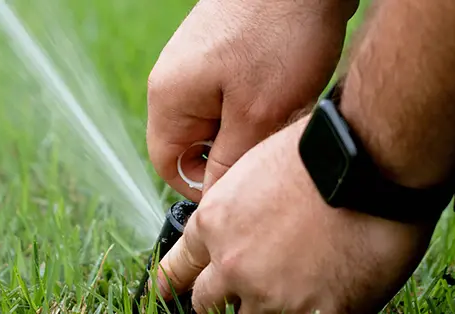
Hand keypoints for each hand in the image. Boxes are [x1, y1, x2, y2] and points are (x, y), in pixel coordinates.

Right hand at [146, 0, 356, 200]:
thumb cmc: (277, 36)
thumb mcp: (256, 115)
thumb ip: (228, 163)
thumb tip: (213, 199)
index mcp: (168, 98)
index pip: (169, 166)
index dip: (204, 186)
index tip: (245, 185)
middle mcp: (172, 79)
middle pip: (193, 141)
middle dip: (232, 150)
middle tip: (271, 142)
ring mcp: (194, 60)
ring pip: (216, 117)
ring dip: (248, 124)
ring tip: (283, 107)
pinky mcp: (219, 48)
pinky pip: (229, 92)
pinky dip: (256, 99)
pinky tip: (286, 84)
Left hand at [154, 117, 439, 312]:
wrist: (369, 163)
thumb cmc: (318, 152)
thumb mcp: (254, 169)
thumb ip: (237, 207)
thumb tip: (240, 223)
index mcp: (213, 225)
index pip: (179, 266)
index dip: (172, 281)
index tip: (165, 291)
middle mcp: (232, 265)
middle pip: (205, 302)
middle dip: (215, 301)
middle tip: (226, 300)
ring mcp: (271, 294)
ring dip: (262, 309)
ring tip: (285, 292)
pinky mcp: (315, 313)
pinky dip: (307, 313)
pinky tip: (320, 301)